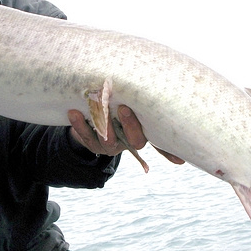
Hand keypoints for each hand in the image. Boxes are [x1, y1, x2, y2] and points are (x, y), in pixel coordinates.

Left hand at [68, 105, 185, 165]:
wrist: (95, 118)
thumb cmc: (121, 108)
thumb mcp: (136, 108)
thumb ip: (150, 105)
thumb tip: (176, 120)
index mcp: (144, 131)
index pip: (151, 134)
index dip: (146, 130)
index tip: (136, 112)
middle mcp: (129, 141)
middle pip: (134, 140)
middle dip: (130, 125)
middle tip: (123, 108)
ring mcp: (111, 144)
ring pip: (109, 139)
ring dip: (102, 123)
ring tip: (94, 105)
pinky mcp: (93, 144)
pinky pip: (87, 137)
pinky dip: (80, 125)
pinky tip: (74, 112)